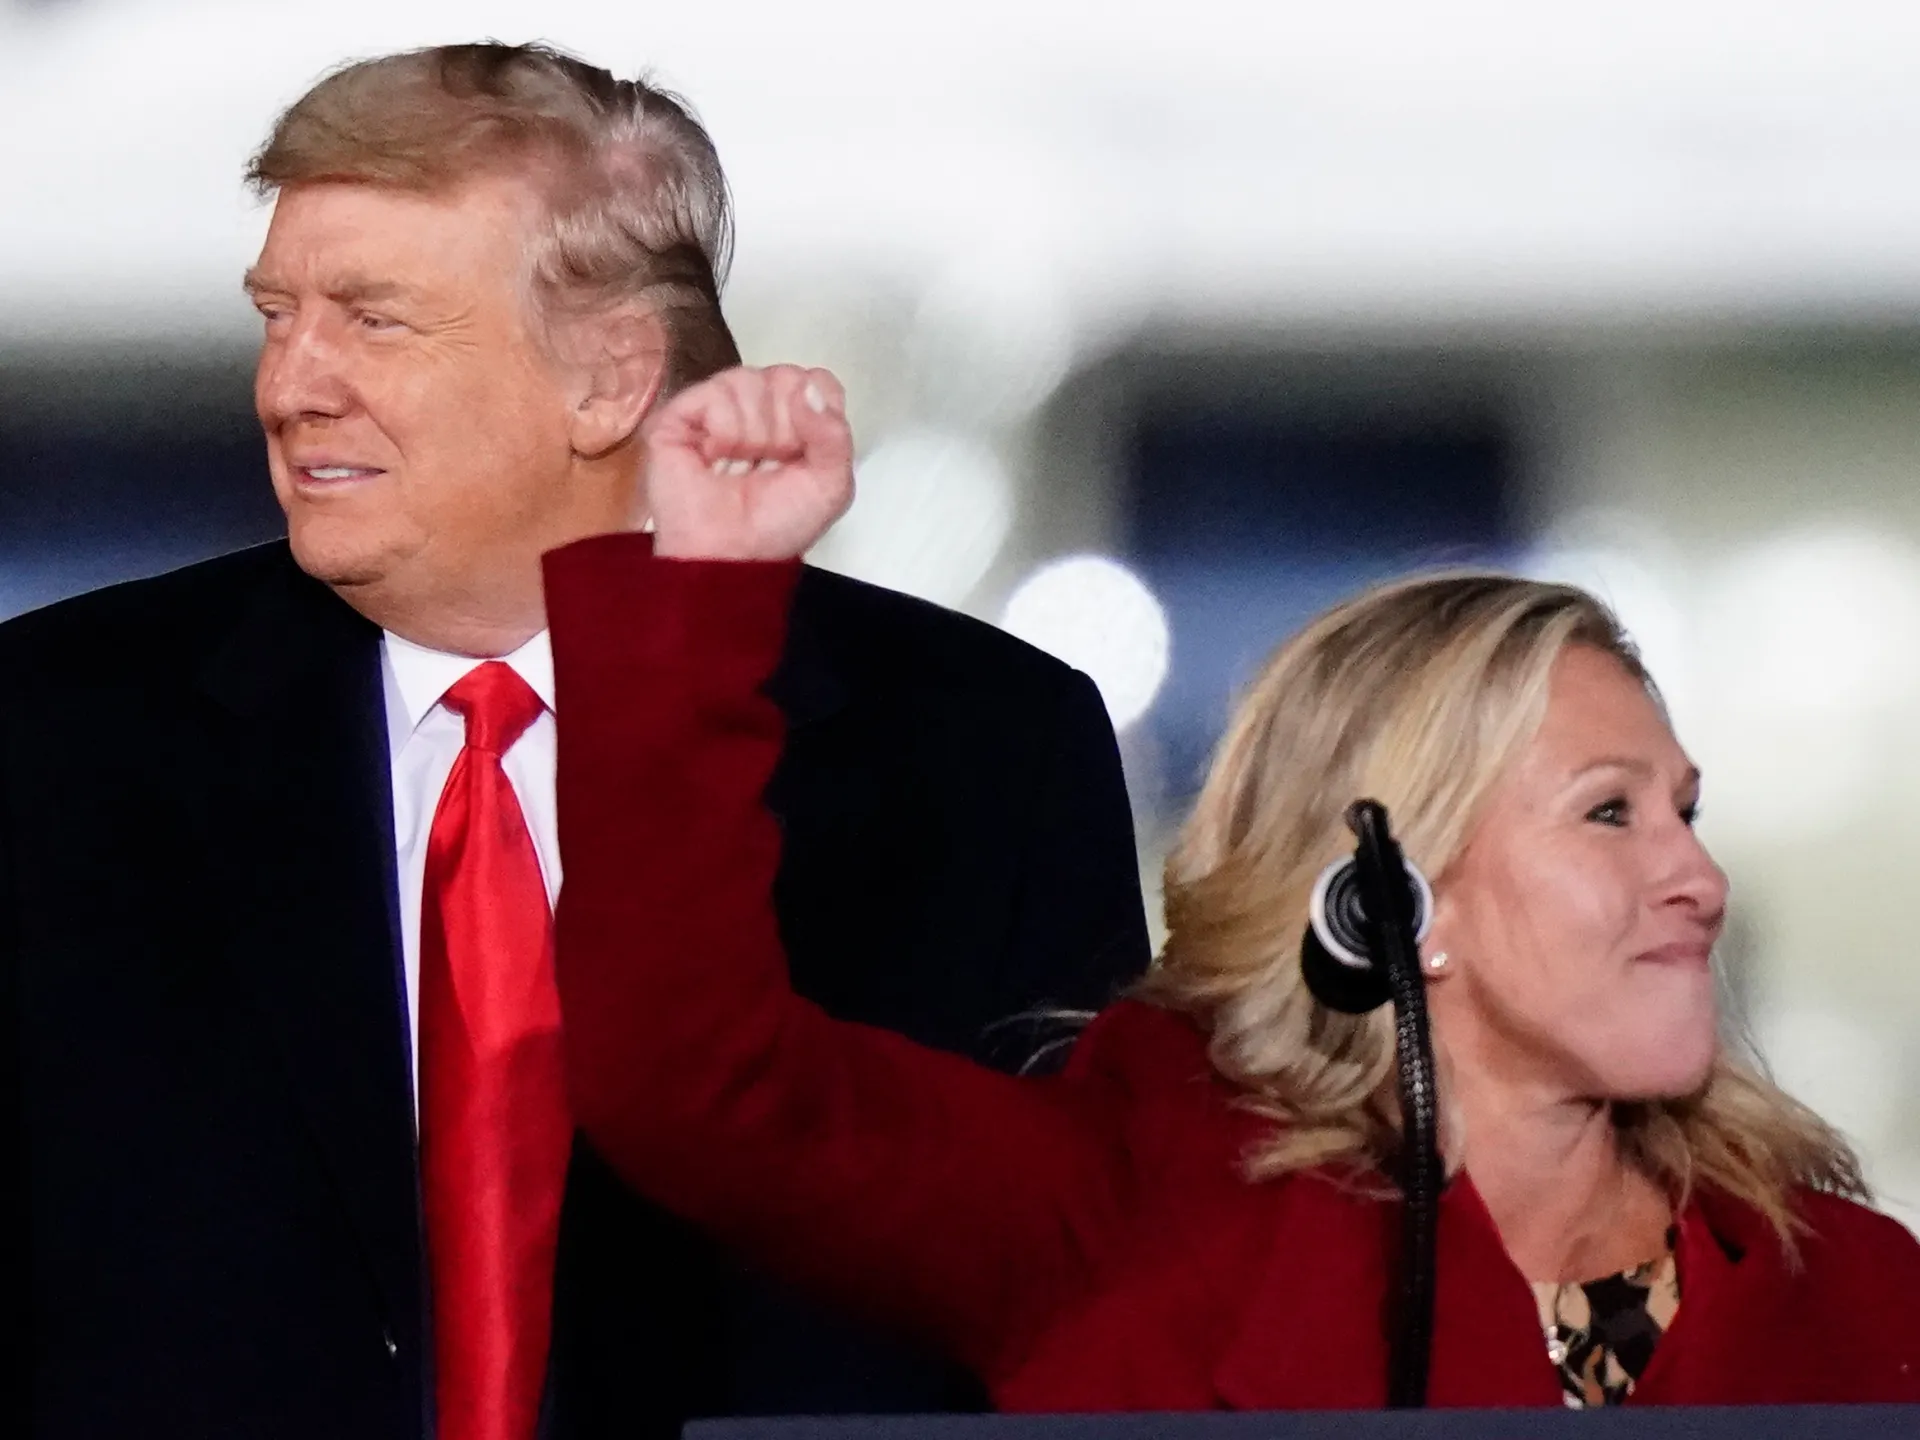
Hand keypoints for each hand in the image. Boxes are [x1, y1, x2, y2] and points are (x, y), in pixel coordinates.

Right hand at [641, 364, 853, 560]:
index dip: (815, 413)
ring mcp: (717, 407)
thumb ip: (835, 436)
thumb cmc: (777, 526)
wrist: (731, 555)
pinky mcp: (680, 415)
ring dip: (752, 432)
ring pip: (747, 380)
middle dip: (783, 426)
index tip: (803, 452)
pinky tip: (714, 455)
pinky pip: (713, 394)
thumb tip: (809, 391)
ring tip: (739, 463)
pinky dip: (723, 428)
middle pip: (785, 376)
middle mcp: (758, 405)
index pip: (817, 380)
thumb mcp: (830, 486)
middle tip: (769, 463)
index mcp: (797, 418)